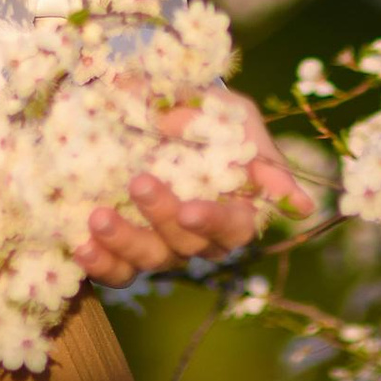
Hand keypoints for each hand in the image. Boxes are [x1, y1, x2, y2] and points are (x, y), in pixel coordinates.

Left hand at [82, 95, 299, 287]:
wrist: (158, 109)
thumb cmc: (208, 115)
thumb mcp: (233, 118)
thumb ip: (257, 153)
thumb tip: (300, 202)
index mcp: (236, 210)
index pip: (233, 228)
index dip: (212, 223)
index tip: (190, 210)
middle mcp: (200, 239)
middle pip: (186, 245)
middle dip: (161, 217)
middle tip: (138, 182)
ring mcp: (163, 248)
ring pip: (149, 261)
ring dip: (124, 242)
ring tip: (98, 217)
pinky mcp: (126, 252)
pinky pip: (116, 271)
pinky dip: (99, 263)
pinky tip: (81, 245)